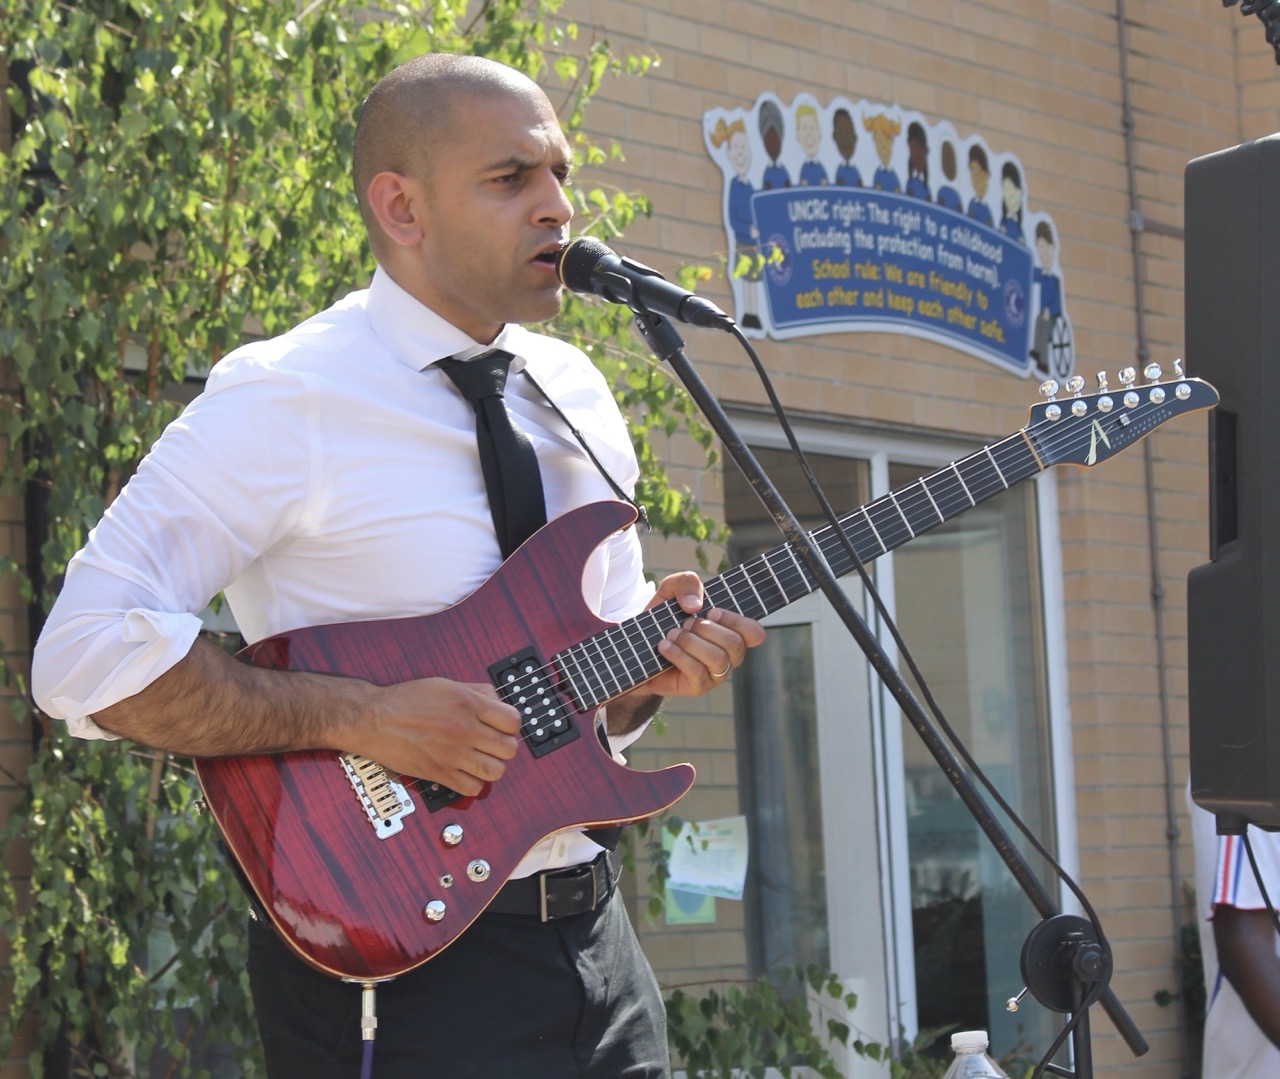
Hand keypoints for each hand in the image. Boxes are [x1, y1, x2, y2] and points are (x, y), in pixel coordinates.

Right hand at [360, 677, 521, 795]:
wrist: (373, 719)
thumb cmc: (405, 700)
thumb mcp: (445, 684)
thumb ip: (475, 690)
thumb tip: (496, 699)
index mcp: (468, 703)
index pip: (513, 721)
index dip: (511, 725)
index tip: (503, 726)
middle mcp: (464, 729)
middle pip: (509, 748)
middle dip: (504, 746)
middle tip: (493, 744)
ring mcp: (453, 754)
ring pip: (496, 771)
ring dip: (492, 766)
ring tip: (481, 759)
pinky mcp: (439, 773)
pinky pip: (473, 788)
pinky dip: (474, 783)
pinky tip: (466, 772)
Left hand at [649, 571, 765, 697]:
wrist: (638, 648)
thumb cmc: (662, 618)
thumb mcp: (670, 591)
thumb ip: (686, 583)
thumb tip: (695, 606)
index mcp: (730, 632)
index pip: (754, 633)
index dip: (737, 621)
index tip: (711, 612)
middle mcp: (728, 655)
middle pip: (735, 644)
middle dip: (706, 629)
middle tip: (685, 623)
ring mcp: (715, 674)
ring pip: (718, 659)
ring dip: (691, 642)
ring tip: (673, 634)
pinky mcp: (697, 686)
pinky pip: (697, 671)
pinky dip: (678, 654)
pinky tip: (664, 646)